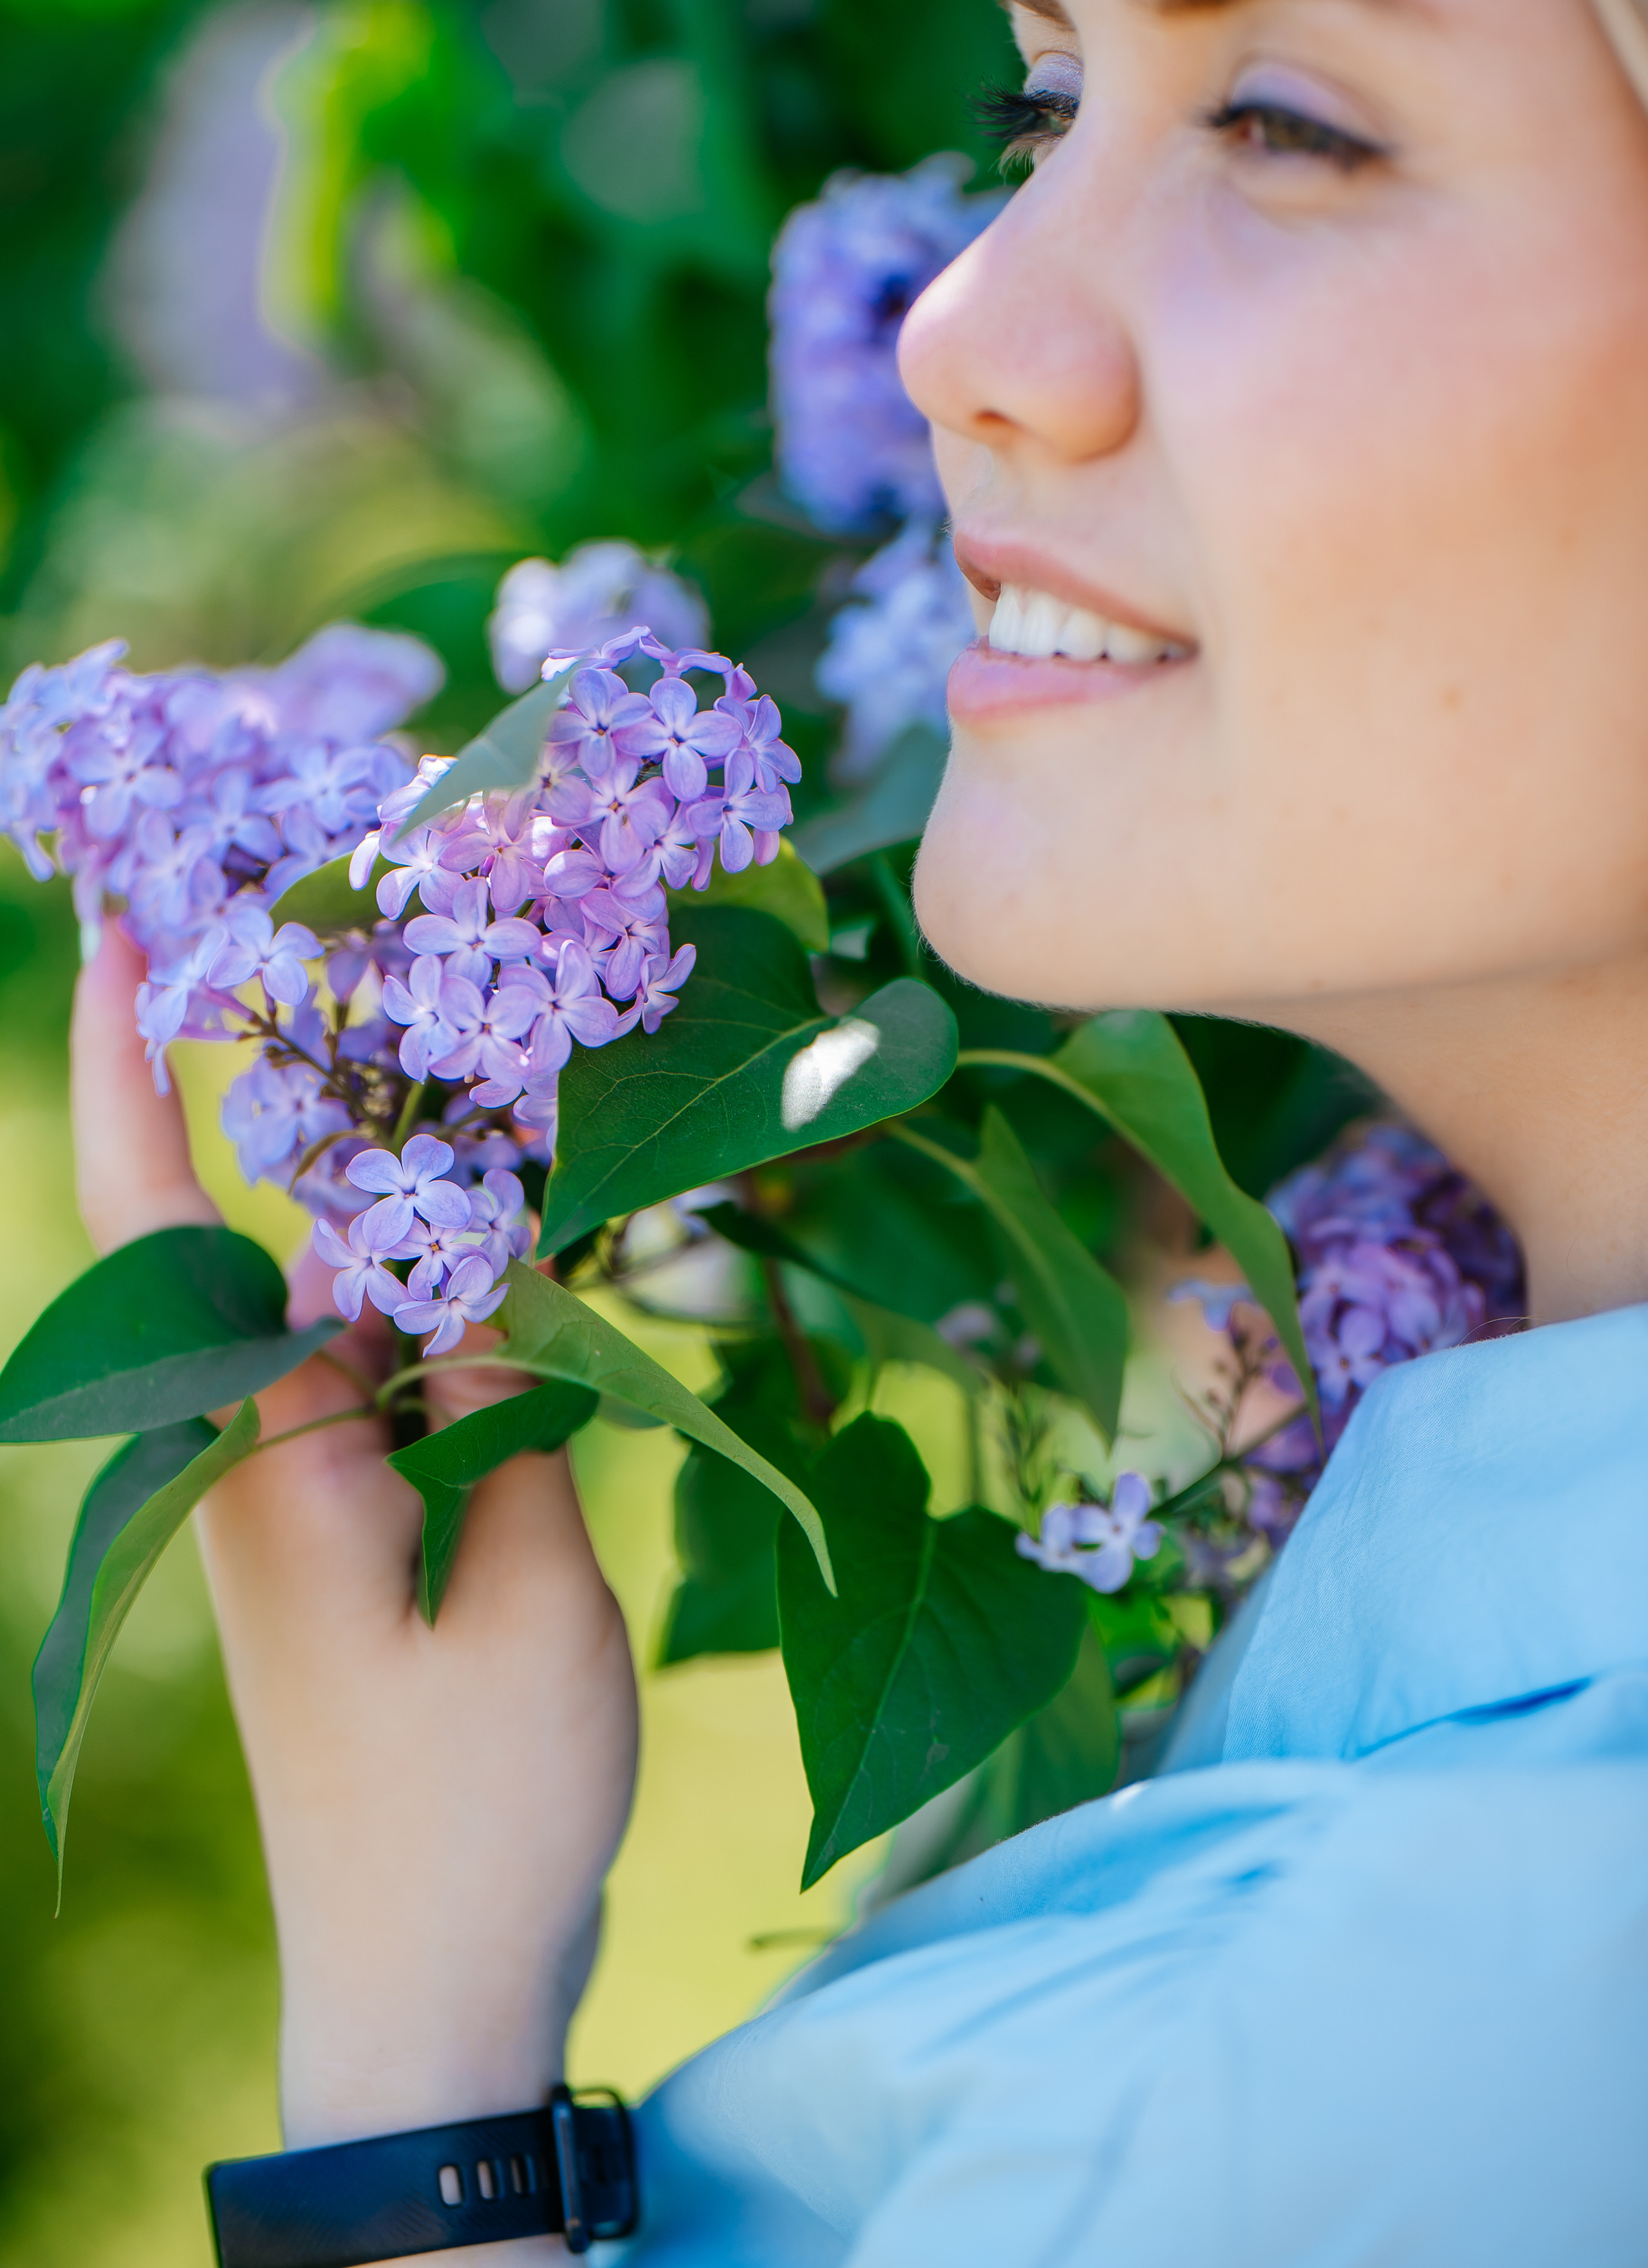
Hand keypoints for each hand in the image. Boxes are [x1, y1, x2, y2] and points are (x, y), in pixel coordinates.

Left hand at [72, 926, 638, 2263]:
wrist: (425, 1982)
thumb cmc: (477, 1798)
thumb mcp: (532, 1580)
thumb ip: (505, 1395)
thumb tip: (477, 1248)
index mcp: (261, 1453)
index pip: (162, 1217)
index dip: (126, 1057)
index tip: (121, 911)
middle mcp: (253, 1452)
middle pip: (255, 1231)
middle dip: (286, 1084)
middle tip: (353, 940)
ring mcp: (293, 1495)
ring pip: (334, 1301)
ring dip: (393, 1207)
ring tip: (472, 1085)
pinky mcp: (340, 1530)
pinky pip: (375, 1374)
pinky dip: (431, 1305)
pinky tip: (516, 1267)